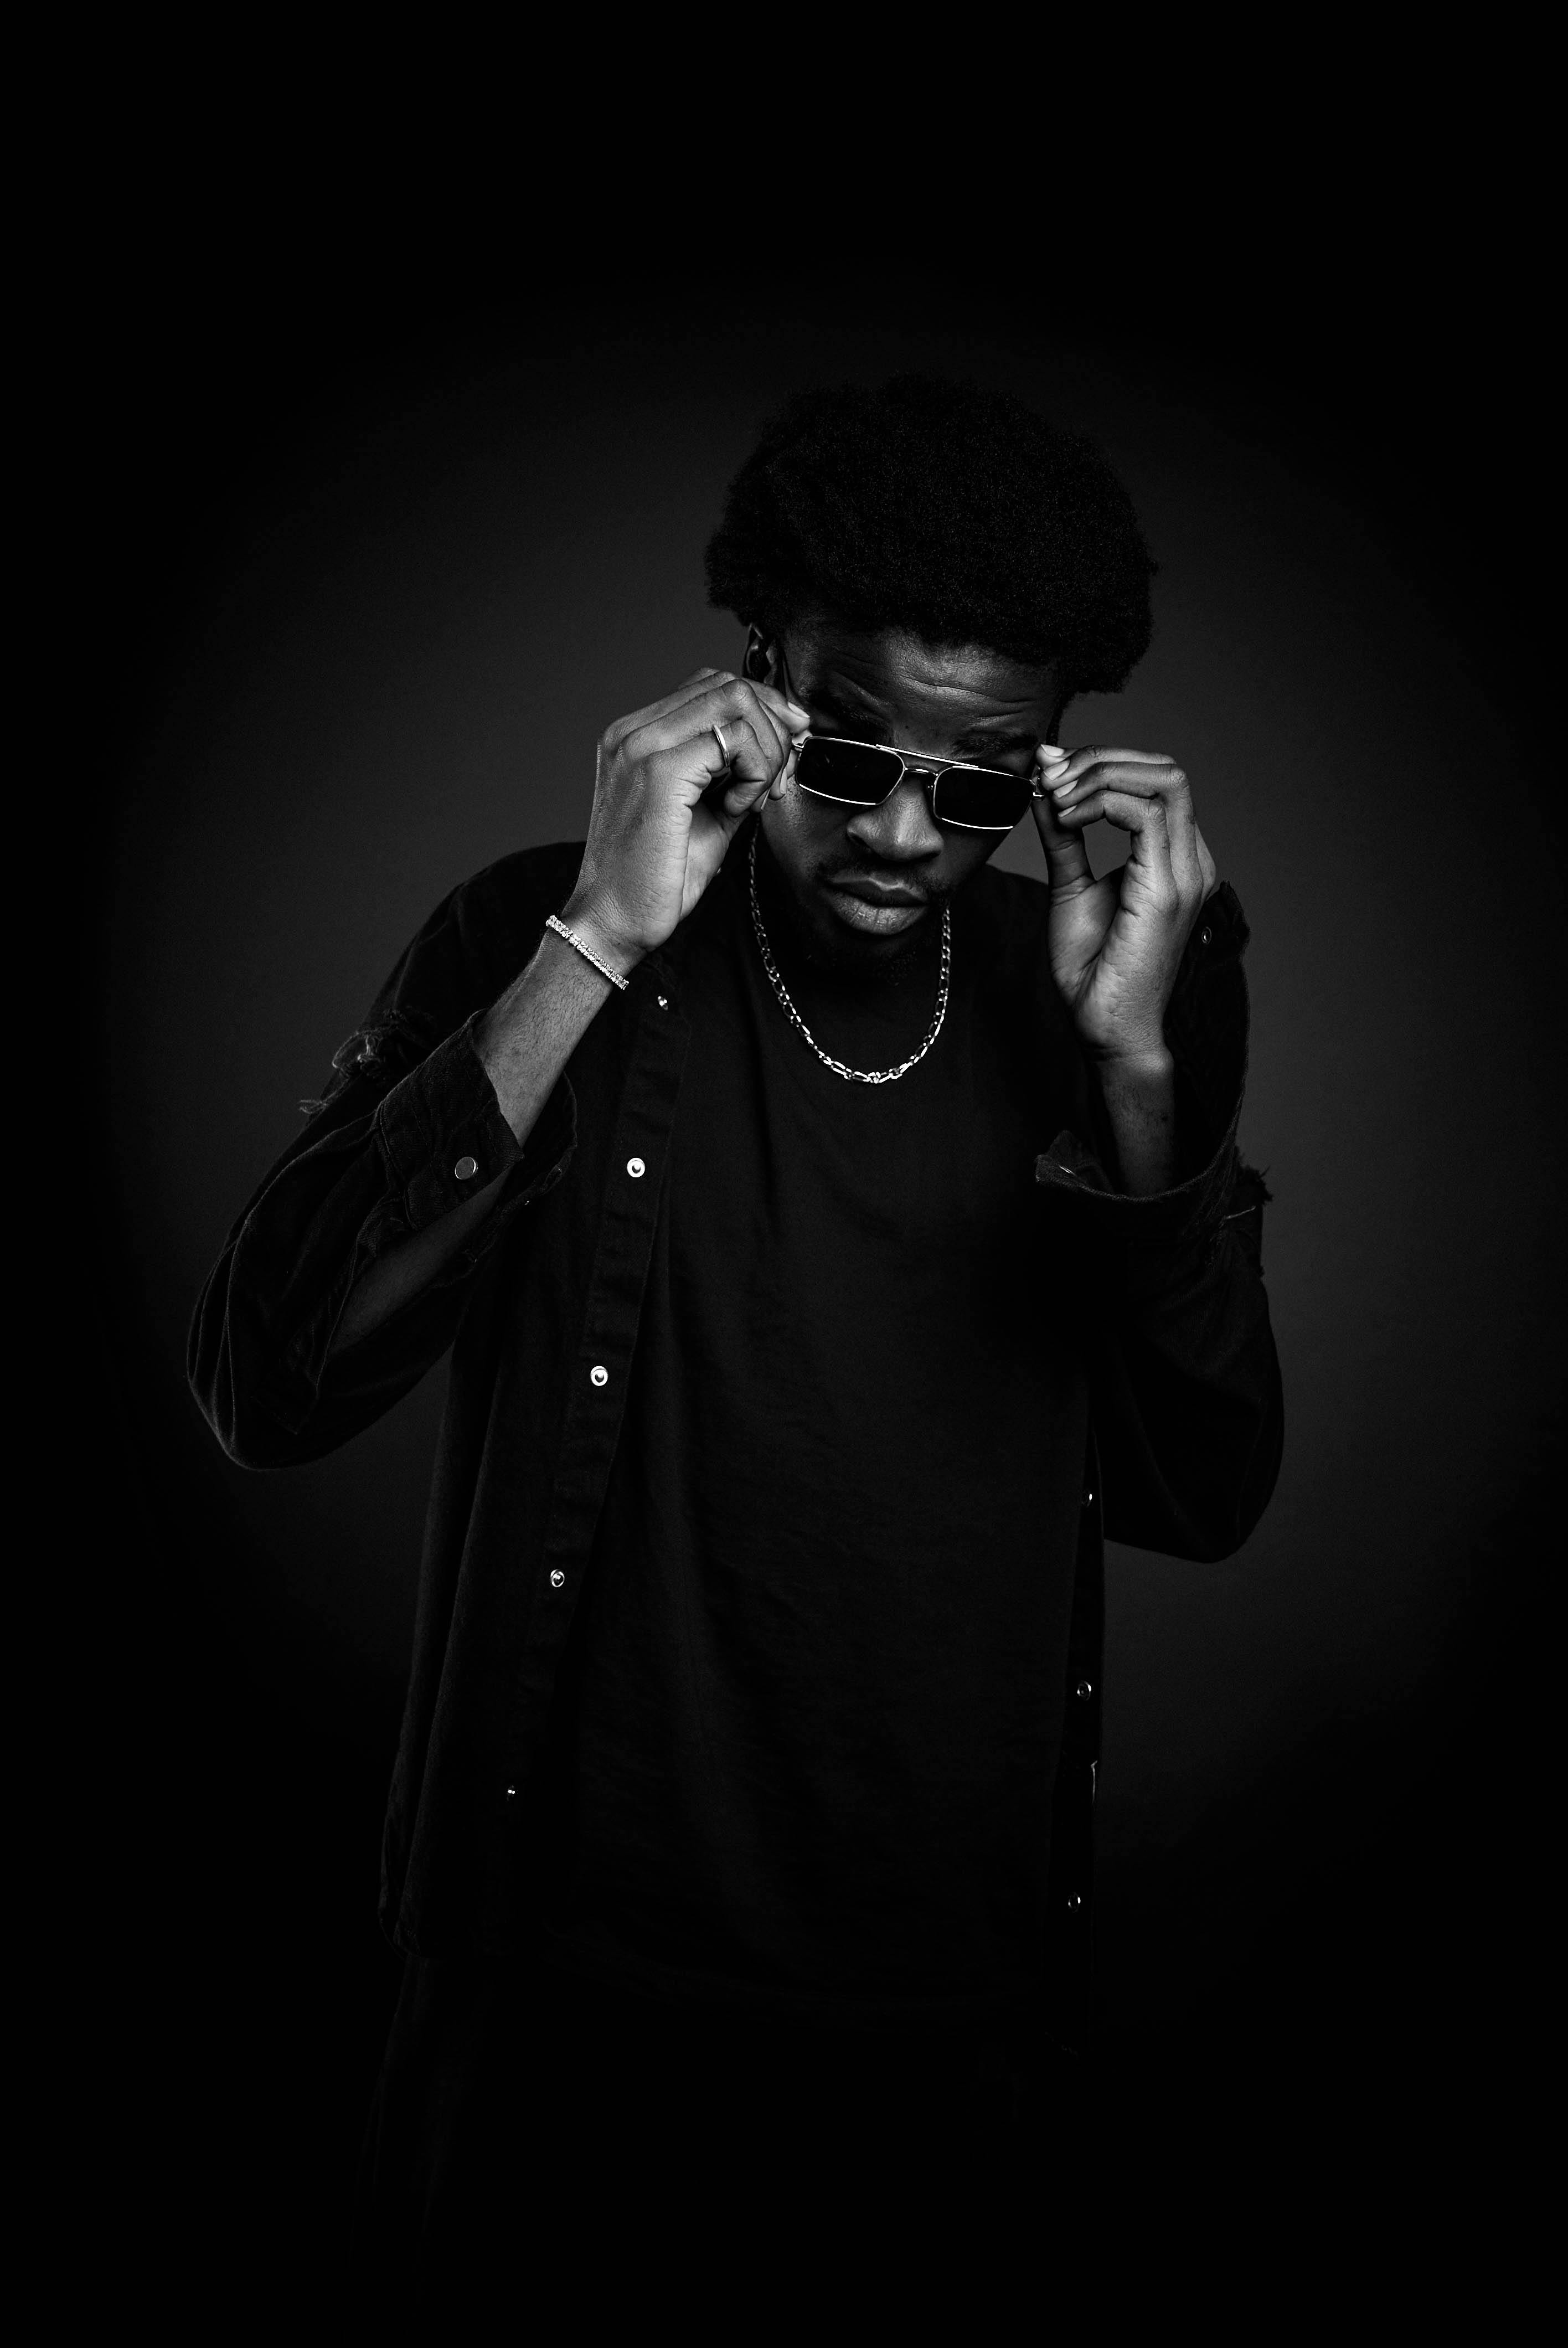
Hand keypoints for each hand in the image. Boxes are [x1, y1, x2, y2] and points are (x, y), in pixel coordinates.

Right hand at [563, 668, 809, 968]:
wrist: (614, 923)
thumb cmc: (656, 878)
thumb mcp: (707, 812)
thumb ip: (734, 772)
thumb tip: (781, 747)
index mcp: (637, 736)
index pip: (712, 686)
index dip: (762, 711)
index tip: (784, 752)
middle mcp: (633, 731)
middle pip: (729, 685)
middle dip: (773, 728)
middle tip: (778, 779)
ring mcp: (641, 745)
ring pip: (737, 701)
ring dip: (766, 749)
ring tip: (754, 797)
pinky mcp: (658, 770)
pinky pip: (734, 739)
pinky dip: (754, 771)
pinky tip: (739, 806)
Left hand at [1031, 742, 1217, 1065]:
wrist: (1105, 1028)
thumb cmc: (1093, 969)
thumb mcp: (1070, 884)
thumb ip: (1064, 832)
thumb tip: (1045, 780)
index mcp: (1176, 858)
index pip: (1157, 780)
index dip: (1103, 762)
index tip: (1049, 772)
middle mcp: (1192, 860)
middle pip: (1167, 769)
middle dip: (1102, 758)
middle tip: (1050, 775)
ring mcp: (1186, 873)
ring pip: (1163, 781)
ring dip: (1098, 774)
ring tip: (1055, 795)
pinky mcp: (1167, 889)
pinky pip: (1144, 815)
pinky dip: (1099, 801)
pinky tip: (1065, 817)